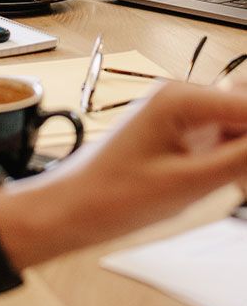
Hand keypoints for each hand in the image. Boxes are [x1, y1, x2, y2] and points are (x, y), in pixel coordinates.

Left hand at [60, 81, 246, 242]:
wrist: (75, 208)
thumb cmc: (115, 195)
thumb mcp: (188, 184)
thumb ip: (239, 160)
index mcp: (181, 98)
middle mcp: (182, 97)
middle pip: (245, 109)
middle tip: (240, 183)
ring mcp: (181, 114)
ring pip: (238, 124)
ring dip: (242, 154)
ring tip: (233, 185)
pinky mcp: (180, 133)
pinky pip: (222, 138)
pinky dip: (232, 160)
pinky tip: (229, 184)